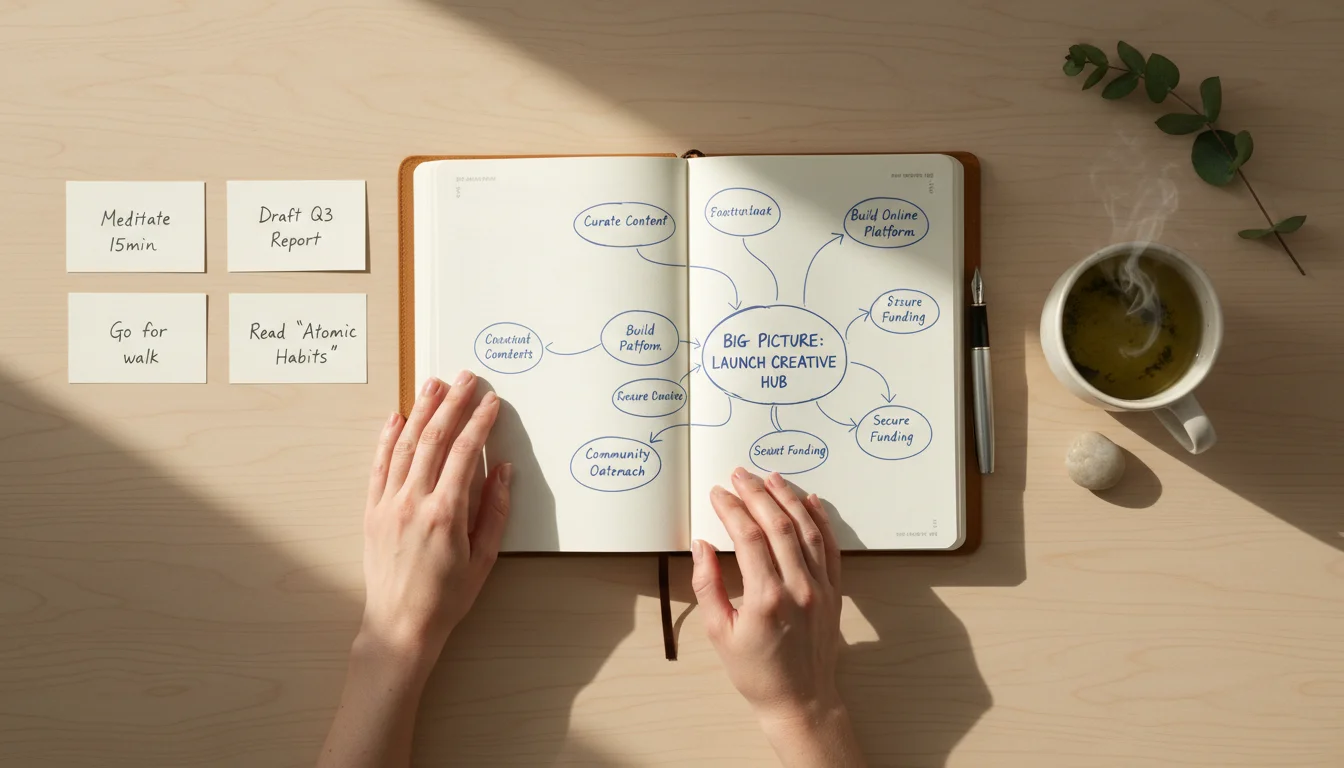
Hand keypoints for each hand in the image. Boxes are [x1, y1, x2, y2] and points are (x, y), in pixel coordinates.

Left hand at [359, 371, 511, 678]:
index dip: (479, 422)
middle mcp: (413, 503)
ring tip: (434, 385)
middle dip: (452, 404)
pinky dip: (387, 438)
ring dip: (421, 411)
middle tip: (466, 378)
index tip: (491, 402)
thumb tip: (501, 470)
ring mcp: (388, 505)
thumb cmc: (446, 598)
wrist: (400, 625)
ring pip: (404, 445)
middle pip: (433, 439)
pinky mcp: (372, 512)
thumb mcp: (484, 558)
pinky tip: (397, 417)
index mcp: (446, 513)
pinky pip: (379, 466)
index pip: (463, 453)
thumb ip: (494, 510)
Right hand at [691, 468, 863, 767]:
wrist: (801, 700)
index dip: (731, 509)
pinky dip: (821, 520)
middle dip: (756, 494)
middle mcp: (798, 587)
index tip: (718, 494)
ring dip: (788, 498)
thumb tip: (702, 546)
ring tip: (770, 478)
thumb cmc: (757, 673)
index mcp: (766, 597)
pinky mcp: (835, 591)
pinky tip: (810, 500)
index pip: (748, 537)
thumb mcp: (720, 633)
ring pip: (807, 529)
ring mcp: (821, 587)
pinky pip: (830, 547)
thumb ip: (708, 585)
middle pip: (777, 525)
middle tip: (740, 475)